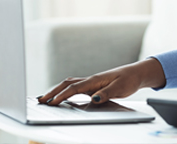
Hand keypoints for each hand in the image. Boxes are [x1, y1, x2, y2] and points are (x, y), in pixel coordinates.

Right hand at [37, 58, 165, 105]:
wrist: (136, 73)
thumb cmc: (129, 80)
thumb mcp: (120, 89)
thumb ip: (106, 94)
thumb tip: (94, 99)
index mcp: (95, 80)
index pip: (74, 88)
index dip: (61, 95)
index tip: (51, 103)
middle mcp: (91, 80)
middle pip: (67, 84)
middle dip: (52, 92)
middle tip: (40, 101)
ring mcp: (91, 81)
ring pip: (69, 84)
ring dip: (56, 90)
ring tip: (45, 99)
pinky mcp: (93, 85)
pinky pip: (75, 87)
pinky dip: (65, 90)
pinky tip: (61, 96)